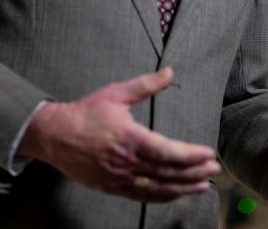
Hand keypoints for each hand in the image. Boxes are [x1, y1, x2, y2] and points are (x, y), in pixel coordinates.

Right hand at [18, 67, 219, 201]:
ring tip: (203, 185)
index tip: (209, 153)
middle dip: (195, 172)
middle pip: (167, 173)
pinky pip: (142, 196)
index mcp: (128, 137)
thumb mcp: (116, 93)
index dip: (191, 155)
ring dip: (183, 188)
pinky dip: (163, 196)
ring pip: (157, 188)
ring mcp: (118, 177)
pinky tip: (177, 192)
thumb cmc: (85, 112)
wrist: (53, 135)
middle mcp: (125, 161)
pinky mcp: (112, 187)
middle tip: (214, 169)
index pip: (167, 152)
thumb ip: (145, 85)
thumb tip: (170, 72)